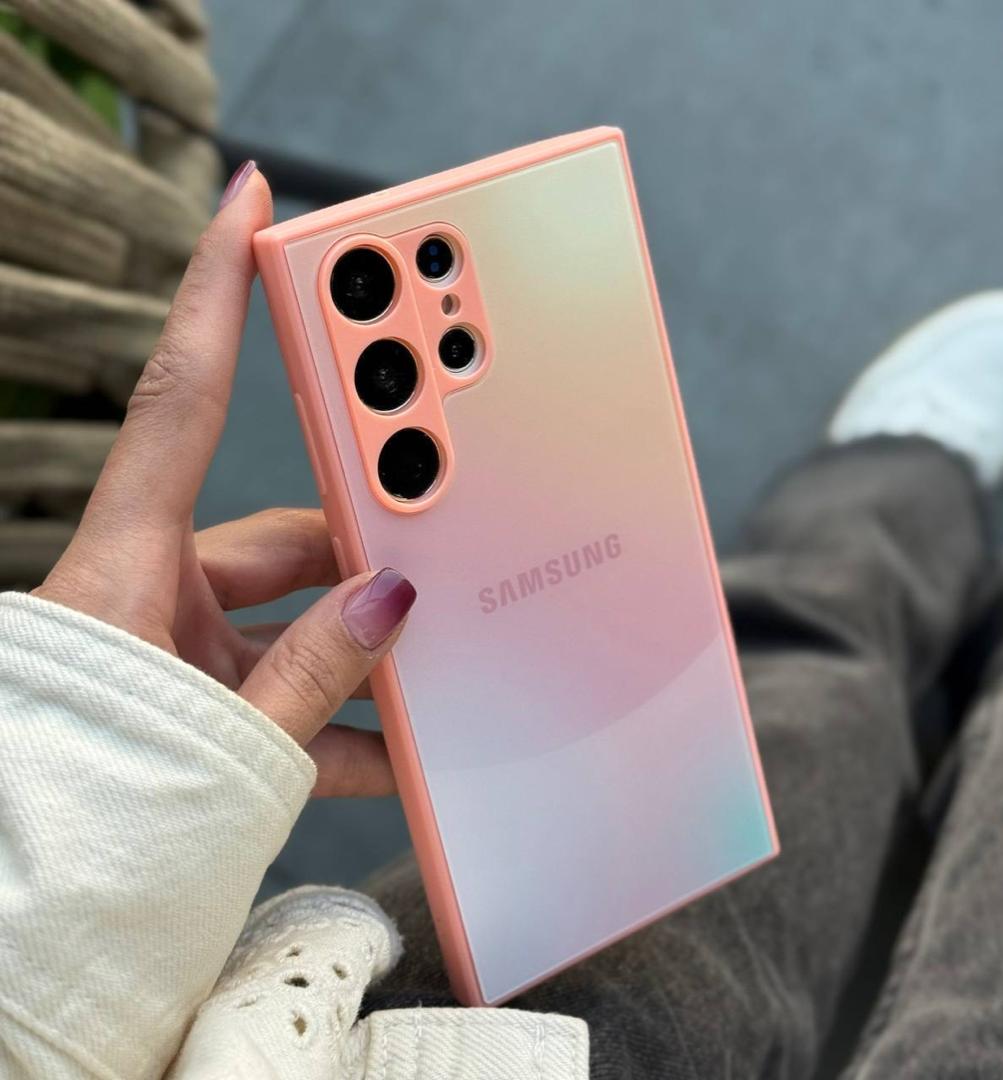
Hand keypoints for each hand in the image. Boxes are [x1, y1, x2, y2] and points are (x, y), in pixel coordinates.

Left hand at [33, 162, 413, 796]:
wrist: (34, 917)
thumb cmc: (84, 804)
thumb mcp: (214, 735)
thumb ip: (314, 675)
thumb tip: (394, 605)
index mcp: (129, 566)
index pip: (181, 399)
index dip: (216, 293)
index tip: (249, 204)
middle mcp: (156, 591)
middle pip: (281, 527)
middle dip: (360, 527)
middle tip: (432, 490)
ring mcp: (181, 649)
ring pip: (298, 618)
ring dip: (364, 643)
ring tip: (439, 649)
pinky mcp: (202, 701)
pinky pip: (291, 694)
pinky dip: (346, 719)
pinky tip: (407, 745)